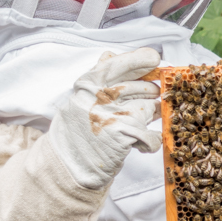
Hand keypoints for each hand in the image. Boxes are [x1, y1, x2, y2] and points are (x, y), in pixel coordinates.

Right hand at [48, 48, 161, 188]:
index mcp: (88, 83)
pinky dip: (150, 142)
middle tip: (144, 105)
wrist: (67, 166)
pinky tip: (137, 144)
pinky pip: (152, 134)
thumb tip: (110, 54)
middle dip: (151, 95)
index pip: (121, 61)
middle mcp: (100, 96)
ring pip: (152, 108)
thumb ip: (98, 77)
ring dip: (150, 118)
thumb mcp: (81, 98)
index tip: (154, 60)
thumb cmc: (77, 132)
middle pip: (145, 86)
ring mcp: (113, 115)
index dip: (142, 59)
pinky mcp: (124, 135)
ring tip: (135, 126)